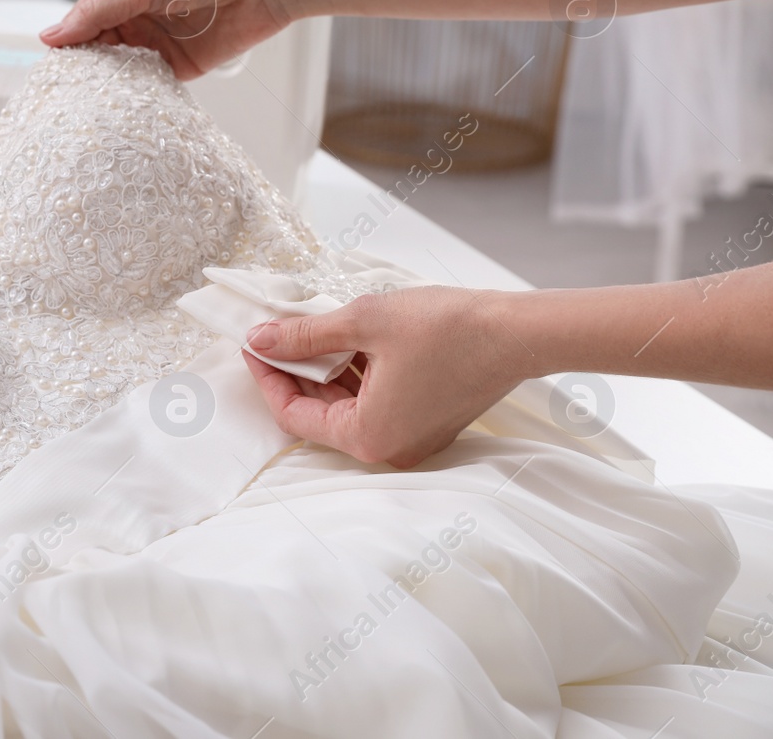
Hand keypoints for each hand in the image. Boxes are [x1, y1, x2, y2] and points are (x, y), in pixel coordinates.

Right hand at [38, 0, 292, 79]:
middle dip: (86, 66)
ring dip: (109, 82)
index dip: (68, 40)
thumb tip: (51, 36)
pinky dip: (137, 92)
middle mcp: (136, 13)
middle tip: (68, 89)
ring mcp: (157, 39)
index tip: (53, 65)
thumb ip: (97, 14)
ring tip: (91, 100)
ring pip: (121, 67)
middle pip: (98, 46)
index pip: (83, 18)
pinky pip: (150, 83)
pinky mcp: (180, 64)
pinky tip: (124, 103)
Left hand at [242, 287, 536, 467]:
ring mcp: (411, 438)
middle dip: (296, 372)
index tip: (254, 343)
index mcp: (368, 437)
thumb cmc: (447, 329)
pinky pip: (376, 402)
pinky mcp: (427, 421)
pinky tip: (349, 338)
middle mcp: (389, 448)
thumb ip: (304, 335)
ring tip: (312, 328)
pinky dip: (356, 373)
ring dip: (326, 370)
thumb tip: (261, 339)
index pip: (293, 415)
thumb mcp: (361, 322)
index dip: (269, 377)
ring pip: (348, 405)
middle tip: (277, 332)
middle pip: (320, 413)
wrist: (517, 331)